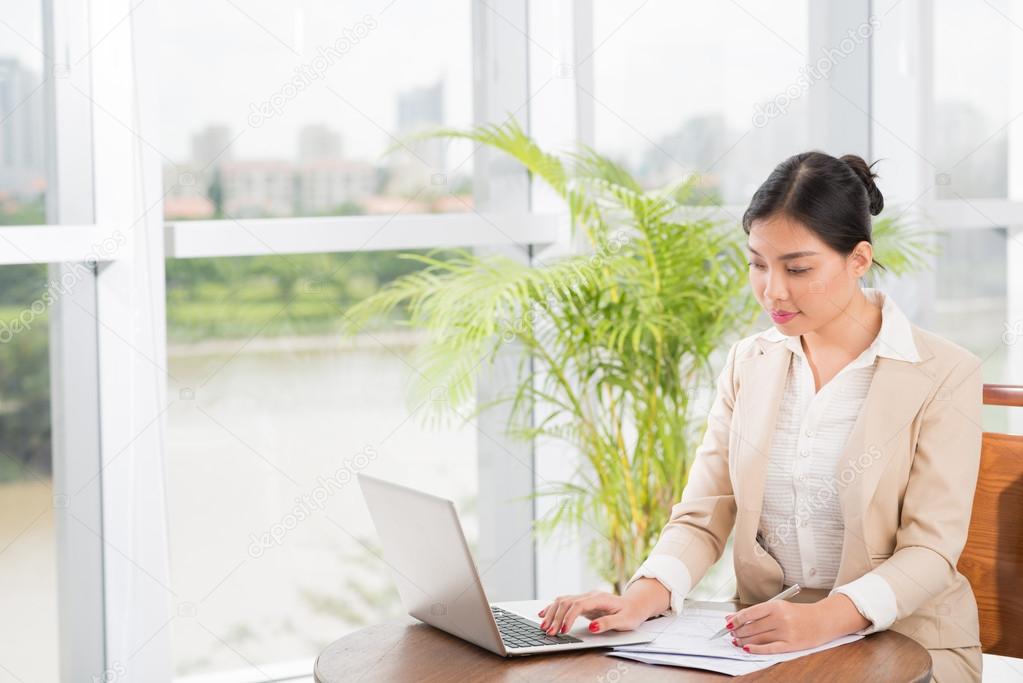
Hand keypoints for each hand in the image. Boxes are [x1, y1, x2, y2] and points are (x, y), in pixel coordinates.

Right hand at [537, 590, 647, 635]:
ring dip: (552, 613)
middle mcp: (590, 595)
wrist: (635, 605)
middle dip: (556, 618)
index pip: (578, 605)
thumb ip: (608, 623)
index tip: (564, 631)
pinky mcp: (582, 602)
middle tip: (550, 633)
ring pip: (562, 601)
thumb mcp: (624, 621)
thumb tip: (592, 627)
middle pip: (567, 602)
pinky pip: (564, 603)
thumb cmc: (631, 614)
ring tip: (544, 627)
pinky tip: (543, 614)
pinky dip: (552, 608)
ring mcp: (585, 597)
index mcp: (600, 598)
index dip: (569, 617)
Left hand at [726, 598, 842, 653]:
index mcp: (776, 606)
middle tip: (731, 634)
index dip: (735, 620)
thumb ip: (757, 612)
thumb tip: (733, 618)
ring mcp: (786, 632)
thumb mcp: (779, 607)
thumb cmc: (799, 613)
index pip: (749, 613)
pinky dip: (756, 649)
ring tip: (737, 641)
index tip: (727, 623)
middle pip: (752, 627)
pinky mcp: (791, 645)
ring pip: (758, 638)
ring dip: (744, 641)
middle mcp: (780, 618)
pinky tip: (747, 648)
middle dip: (738, 632)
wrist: (824, 620)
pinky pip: (769, 648)